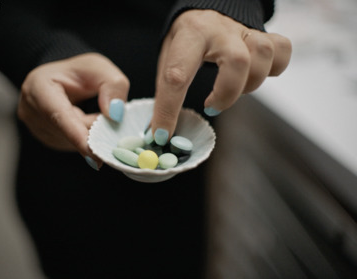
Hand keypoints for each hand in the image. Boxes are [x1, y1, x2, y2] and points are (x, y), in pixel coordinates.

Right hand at [18, 53, 129, 168]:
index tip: (94, 154)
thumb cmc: (81, 71)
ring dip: (90, 134)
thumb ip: (113, 86)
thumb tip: (114, 114)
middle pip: (67, 132)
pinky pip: (70, 145)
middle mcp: (30, 109)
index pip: (58, 115)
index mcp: (38, 86)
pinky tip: (90, 127)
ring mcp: (35, 127)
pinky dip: (85, 138)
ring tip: (98, 117)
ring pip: (70, 141)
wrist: (65, 77)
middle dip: (93, 131)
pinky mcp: (46, 138)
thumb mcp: (102, 68)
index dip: (77, 135)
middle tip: (113, 123)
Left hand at [151, 10, 291, 144]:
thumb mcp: (169, 55)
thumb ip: (167, 88)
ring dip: (250, 84)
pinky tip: (254, 75)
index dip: (168, 110)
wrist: (208, 9)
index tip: (163, 135)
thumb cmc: (187, 38)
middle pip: (238, 61)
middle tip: (211, 107)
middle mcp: (219, 29)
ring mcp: (245, 31)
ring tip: (231, 90)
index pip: (176, 75)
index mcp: (190, 34)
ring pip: (263, 55)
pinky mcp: (263, 34)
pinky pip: (281, 51)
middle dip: (227, 94)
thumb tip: (159, 130)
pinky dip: (274, 68)